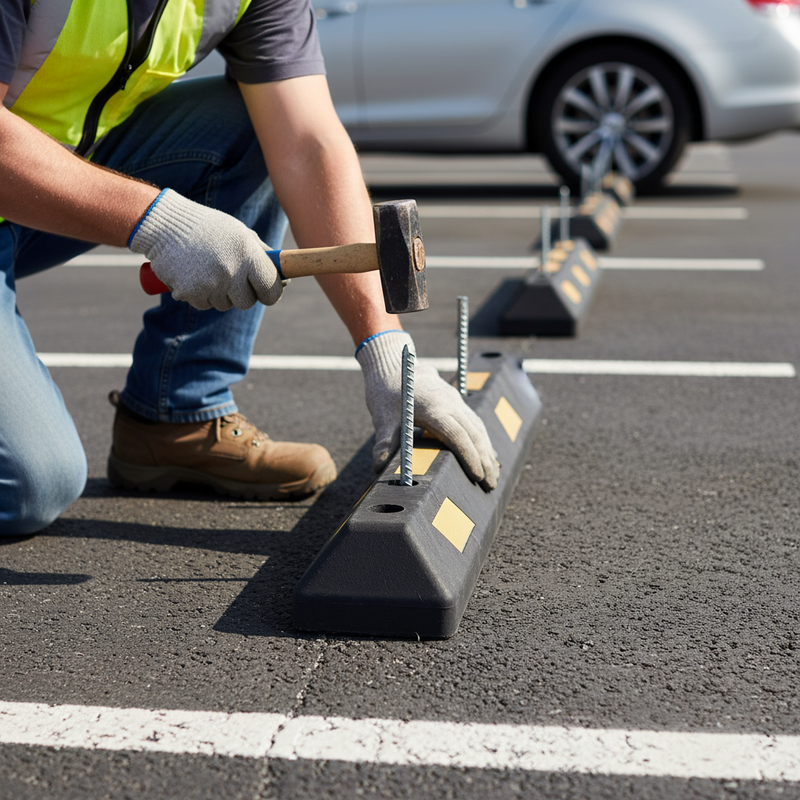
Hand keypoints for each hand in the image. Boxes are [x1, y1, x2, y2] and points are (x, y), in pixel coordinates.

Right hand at [128, 189, 282, 310]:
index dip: (271, 293)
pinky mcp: (191, 293)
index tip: (267, 292)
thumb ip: (262, 254)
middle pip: (247, 302)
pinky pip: (205, 305)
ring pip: (225, 305)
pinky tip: (194, 274)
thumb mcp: (240, 234)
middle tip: (231, 278)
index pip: (271, 288)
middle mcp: (231, 270)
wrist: (166, 225)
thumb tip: (285, 277)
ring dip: (220, 294)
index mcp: (248, 253)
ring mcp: (211, 284)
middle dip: (242, 294)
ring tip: (208, 270)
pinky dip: (201, 295)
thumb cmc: (209, 229)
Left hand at [356, 331, 499, 490]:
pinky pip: (475, 422)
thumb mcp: (383, 417)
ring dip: (488, 452)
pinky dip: (483, 440)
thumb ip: (384, 441)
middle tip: (491, 485)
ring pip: (478, 428)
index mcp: (433, 408)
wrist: (395, 365)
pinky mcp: (456, 401)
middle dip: (484, 461)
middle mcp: (450, 403)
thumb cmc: (387, 393)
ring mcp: (455, 401)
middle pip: (474, 434)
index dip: (469, 457)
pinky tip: (489, 456)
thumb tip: (378, 466)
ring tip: (493, 476)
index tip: (477, 477)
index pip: (457, 436)